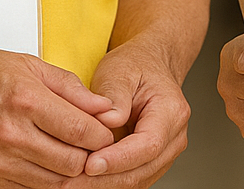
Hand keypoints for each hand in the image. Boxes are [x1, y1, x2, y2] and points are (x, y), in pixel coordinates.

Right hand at [0, 48, 116, 187]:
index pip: (83, 132)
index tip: (105, 130)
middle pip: (74, 163)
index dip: (103, 135)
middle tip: (92, 145)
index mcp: (25, 100)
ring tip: (72, 154)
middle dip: (91, 156)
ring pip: (55, 184)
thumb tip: (106, 108)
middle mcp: (11, 135)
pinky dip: (46, 182)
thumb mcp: (28, 65)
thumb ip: (71, 88)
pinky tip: (48, 165)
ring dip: (70, 172)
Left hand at [63, 41, 190, 186]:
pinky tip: (80, 181)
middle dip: (104, 180)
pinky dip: (104, 184)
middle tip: (70, 182)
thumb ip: (114, 95)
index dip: (118, 159)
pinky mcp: (149, 163)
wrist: (149, 66)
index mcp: (171, 112)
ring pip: (134, 181)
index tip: (90, 165)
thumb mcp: (121, 69)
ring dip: (101, 186)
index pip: (148, 145)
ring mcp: (164, 154)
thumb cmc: (136, 65)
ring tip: (70, 184)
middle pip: (141, 170)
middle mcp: (173, 138)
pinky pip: (128, 180)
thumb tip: (107, 122)